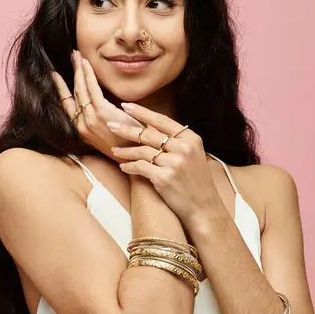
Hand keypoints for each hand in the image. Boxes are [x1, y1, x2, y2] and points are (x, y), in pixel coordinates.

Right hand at [51, 51, 143, 162]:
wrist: (135, 156)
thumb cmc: (125, 145)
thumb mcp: (106, 133)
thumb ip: (100, 120)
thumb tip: (98, 105)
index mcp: (82, 130)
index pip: (67, 104)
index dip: (60, 88)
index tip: (55, 75)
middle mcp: (82, 125)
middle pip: (73, 93)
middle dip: (72, 72)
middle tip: (72, 56)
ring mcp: (90, 119)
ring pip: (81, 89)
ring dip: (79, 70)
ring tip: (77, 55)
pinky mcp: (101, 113)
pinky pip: (92, 89)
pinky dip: (88, 75)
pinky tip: (86, 64)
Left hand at [107, 102, 220, 224]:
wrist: (204, 208)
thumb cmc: (195, 182)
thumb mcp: (193, 155)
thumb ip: (176, 141)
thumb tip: (150, 127)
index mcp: (191, 139)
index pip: (162, 120)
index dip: (142, 112)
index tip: (126, 106)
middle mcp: (183, 148)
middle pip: (148, 134)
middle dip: (126, 128)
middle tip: (110, 124)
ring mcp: (174, 163)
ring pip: (142, 151)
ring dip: (125, 151)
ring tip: (114, 151)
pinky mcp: (164, 178)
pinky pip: (140, 167)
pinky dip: (130, 166)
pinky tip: (123, 167)